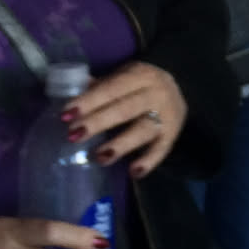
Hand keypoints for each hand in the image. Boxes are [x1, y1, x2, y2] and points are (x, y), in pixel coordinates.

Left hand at [59, 61, 186, 179]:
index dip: (89, 101)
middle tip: (74, 135)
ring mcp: (167, 114)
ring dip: (121, 144)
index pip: (112, 88)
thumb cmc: (140, 86)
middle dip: (99, 122)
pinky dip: (149, 161)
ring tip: (99, 157)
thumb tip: (69, 93)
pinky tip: (134, 172)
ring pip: (143, 130)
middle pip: (126, 109)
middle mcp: (156, 93)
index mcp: (140, 75)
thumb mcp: (124, 78)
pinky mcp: (173, 134)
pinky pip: (162, 149)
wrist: (182, 87)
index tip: (66, 114)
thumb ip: (100, 87)